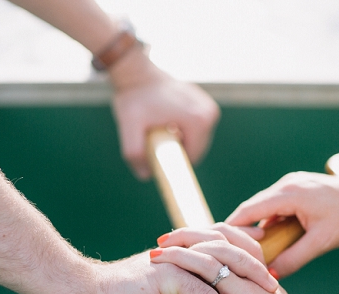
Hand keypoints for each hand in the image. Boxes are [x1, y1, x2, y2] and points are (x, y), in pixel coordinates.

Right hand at [84, 227, 274, 293]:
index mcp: (176, 253)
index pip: (218, 241)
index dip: (242, 251)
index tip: (263, 272)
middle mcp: (177, 252)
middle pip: (226, 247)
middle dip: (254, 264)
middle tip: (274, 285)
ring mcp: (172, 262)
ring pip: (220, 267)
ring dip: (245, 286)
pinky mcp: (165, 277)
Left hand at [110, 64, 218, 179]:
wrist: (137, 73)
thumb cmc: (133, 98)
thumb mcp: (129, 127)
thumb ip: (134, 153)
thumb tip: (146, 175)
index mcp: (199, 120)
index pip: (191, 158)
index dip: (172, 163)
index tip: (154, 155)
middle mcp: (210, 113)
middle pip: (196, 150)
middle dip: (174, 151)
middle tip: (153, 140)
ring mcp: (210, 107)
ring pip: (195, 140)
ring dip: (177, 142)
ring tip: (158, 129)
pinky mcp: (205, 104)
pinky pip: (194, 130)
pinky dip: (180, 131)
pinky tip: (164, 122)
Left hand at [150, 228, 322, 293]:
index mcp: (254, 271)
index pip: (223, 240)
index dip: (198, 235)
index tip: (175, 237)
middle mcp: (247, 276)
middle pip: (210, 245)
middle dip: (181, 241)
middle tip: (157, 244)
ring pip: (203, 269)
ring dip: (173, 265)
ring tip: (151, 263)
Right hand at [225, 171, 338, 277]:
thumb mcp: (322, 242)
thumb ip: (295, 259)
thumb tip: (271, 276)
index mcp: (287, 194)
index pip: (246, 212)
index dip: (229, 231)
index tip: (216, 248)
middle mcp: (286, 185)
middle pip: (251, 209)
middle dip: (239, 231)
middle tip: (226, 253)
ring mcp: (293, 184)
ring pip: (263, 208)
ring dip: (256, 228)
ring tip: (248, 252)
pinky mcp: (300, 189)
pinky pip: (276, 206)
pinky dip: (270, 222)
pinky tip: (272, 241)